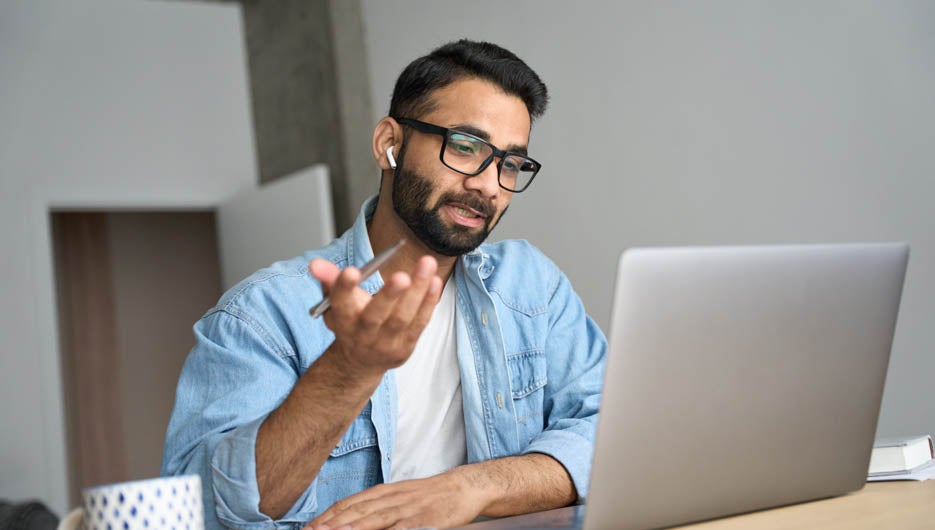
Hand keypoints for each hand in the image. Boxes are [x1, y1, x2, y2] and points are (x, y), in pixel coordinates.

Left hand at [303, 472, 485, 529]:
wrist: (462, 488)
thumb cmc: (429, 496)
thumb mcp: (399, 496)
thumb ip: (377, 507)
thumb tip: (350, 519)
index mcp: (385, 492)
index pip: (350, 503)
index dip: (329, 515)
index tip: (310, 526)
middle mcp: (393, 498)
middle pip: (358, 510)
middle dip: (333, 523)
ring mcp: (408, 509)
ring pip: (376, 519)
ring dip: (354, 527)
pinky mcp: (424, 521)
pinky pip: (405, 528)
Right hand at [309, 256, 442, 377]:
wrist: (361, 361)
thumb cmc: (351, 322)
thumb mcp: (335, 302)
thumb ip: (329, 279)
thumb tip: (316, 264)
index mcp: (342, 320)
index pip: (341, 302)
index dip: (344, 287)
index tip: (350, 271)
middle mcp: (362, 334)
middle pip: (375, 315)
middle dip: (389, 295)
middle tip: (401, 276)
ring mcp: (385, 343)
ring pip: (402, 317)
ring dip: (417, 291)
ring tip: (426, 265)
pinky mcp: (405, 346)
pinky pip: (419, 323)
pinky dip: (428, 302)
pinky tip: (435, 281)